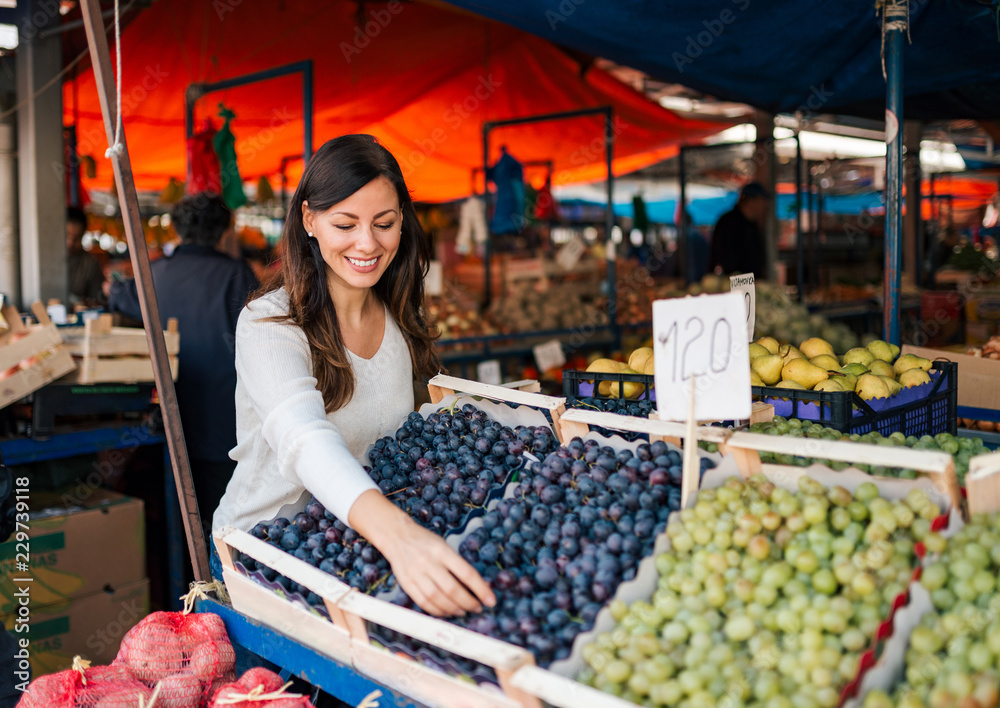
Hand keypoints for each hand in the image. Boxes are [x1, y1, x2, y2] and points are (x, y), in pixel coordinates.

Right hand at [348, 490, 495, 616]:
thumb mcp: (444, 545)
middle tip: (477, 608)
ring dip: (453, 609)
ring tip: (463, 611)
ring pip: (438, 598)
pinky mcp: (406, 583)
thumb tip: (476, 586)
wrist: (396, 535)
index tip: (491, 600)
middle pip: (452, 589)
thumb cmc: (425, 541)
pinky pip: (423, 602)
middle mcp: (429, 562)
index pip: (466, 573)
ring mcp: (416, 573)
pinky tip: (446, 611)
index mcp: (442, 550)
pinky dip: (437, 611)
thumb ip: (457, 564)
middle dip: (468, 602)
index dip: (481, 589)